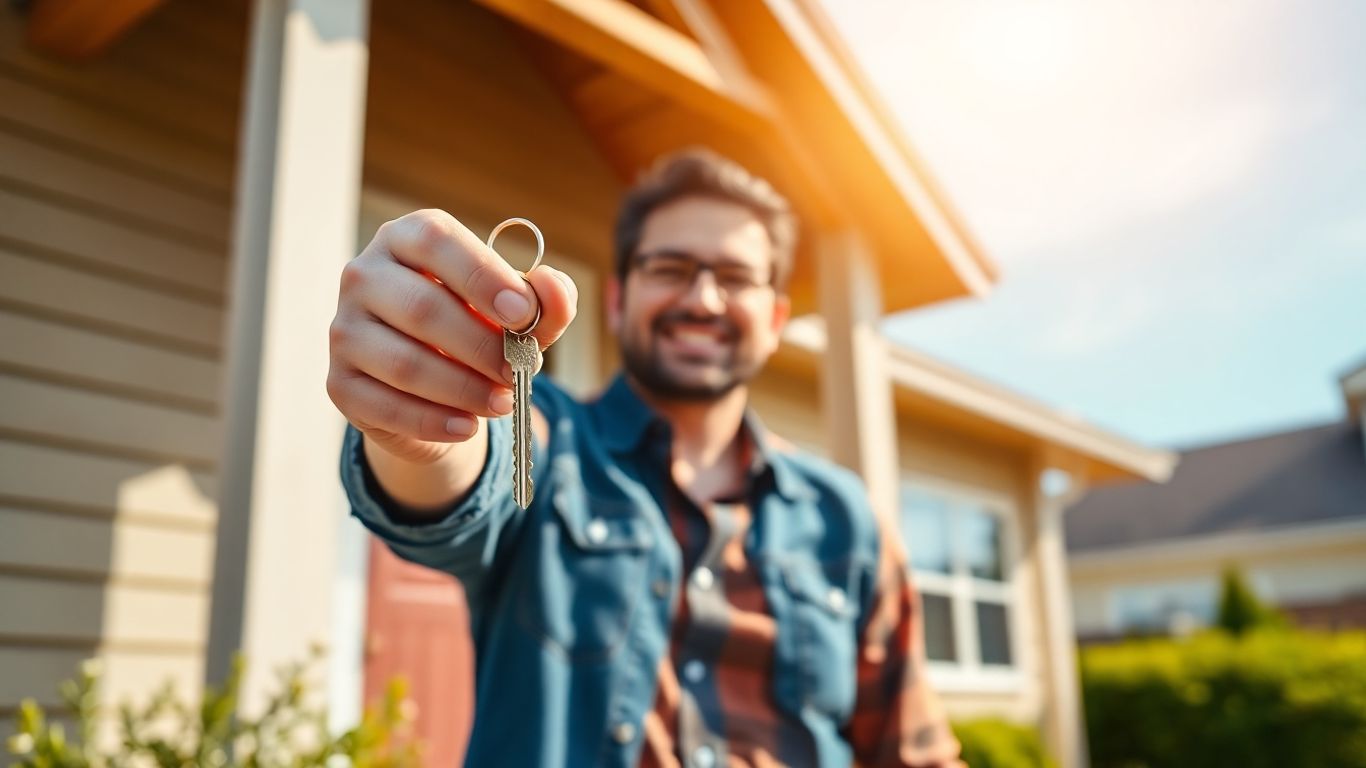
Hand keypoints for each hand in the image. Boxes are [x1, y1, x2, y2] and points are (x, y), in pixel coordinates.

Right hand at [327, 209, 577, 464]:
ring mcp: (345, 330)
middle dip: (480, 345)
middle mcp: (364, 275)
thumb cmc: (480, 328)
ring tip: (504, 401)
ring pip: (404, 363)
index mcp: (407, 238)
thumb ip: (546, 299)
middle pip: (421, 308)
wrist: (435, 385)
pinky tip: (469, 427)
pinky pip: (386, 406)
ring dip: (463, 388)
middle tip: (519, 370)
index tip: (523, 313)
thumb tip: (552, 288)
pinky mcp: (340, 383)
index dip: (481, 276)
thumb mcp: (520, 312)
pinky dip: (434, 421)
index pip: (435, 242)